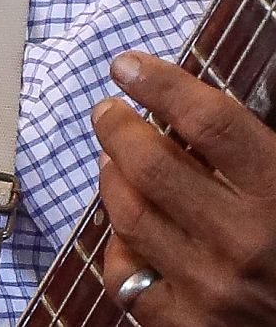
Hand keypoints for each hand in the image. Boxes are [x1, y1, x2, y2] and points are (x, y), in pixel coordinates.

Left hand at [91, 51, 275, 324]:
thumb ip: (258, 149)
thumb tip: (195, 105)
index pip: (210, 122)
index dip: (161, 85)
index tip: (128, 66)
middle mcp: (245, 244)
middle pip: (152, 165)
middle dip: (118, 127)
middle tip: (109, 111)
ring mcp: (212, 290)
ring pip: (128, 216)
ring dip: (112, 179)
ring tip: (113, 159)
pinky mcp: (187, 326)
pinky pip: (125, 276)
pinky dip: (120, 247)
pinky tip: (129, 230)